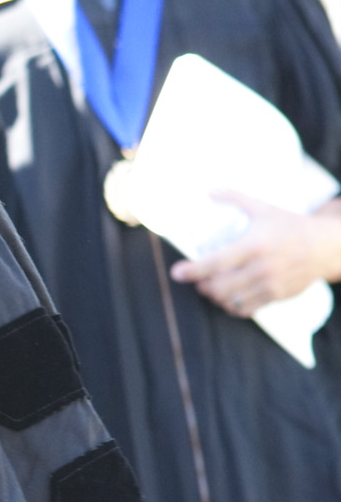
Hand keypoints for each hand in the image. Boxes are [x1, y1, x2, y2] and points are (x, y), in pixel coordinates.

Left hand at [171, 194, 340, 315]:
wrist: (324, 246)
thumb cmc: (290, 225)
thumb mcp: (263, 208)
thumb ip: (235, 198)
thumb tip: (209, 191)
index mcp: (254, 245)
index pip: (216, 262)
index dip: (193, 269)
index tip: (177, 272)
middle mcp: (261, 267)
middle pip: (219, 286)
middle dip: (202, 285)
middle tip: (197, 279)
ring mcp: (269, 284)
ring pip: (230, 300)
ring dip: (215, 297)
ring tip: (210, 288)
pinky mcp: (277, 296)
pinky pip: (247, 310)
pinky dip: (232, 307)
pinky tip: (228, 299)